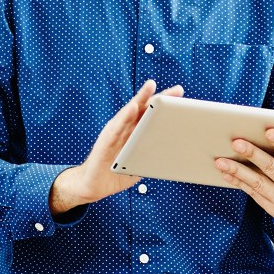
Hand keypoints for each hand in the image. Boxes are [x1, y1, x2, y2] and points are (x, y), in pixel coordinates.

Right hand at [49, 80, 183, 213]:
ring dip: (140, 99)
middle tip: (177, 90)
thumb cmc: (116, 174)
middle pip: (143, 109)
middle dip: (160, 98)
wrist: (93, 187)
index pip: (151, 115)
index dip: (165, 105)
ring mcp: (113, 133)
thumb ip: (152, 157)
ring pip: (129, 113)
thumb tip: (171, 154)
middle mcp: (124, 128)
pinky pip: (116, 129)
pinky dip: (124, 118)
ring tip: (151, 87)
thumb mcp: (141, 165)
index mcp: (134, 132)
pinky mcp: (104, 143)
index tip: (180, 96)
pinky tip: (133, 108)